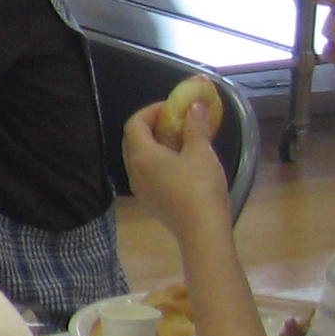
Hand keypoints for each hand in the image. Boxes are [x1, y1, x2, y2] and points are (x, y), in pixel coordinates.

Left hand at [120, 100, 233, 239]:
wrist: (201, 230)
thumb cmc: (200, 187)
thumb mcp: (201, 153)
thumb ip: (195, 127)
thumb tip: (195, 106)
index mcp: (141, 156)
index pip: (134, 124)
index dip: (150, 111)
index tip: (171, 107)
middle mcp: (133, 170)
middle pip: (133, 140)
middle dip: (151, 126)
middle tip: (175, 121)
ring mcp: (139, 188)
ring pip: (138, 157)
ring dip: (155, 144)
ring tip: (180, 140)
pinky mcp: (149, 200)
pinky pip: (146, 172)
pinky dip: (157, 160)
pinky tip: (179, 163)